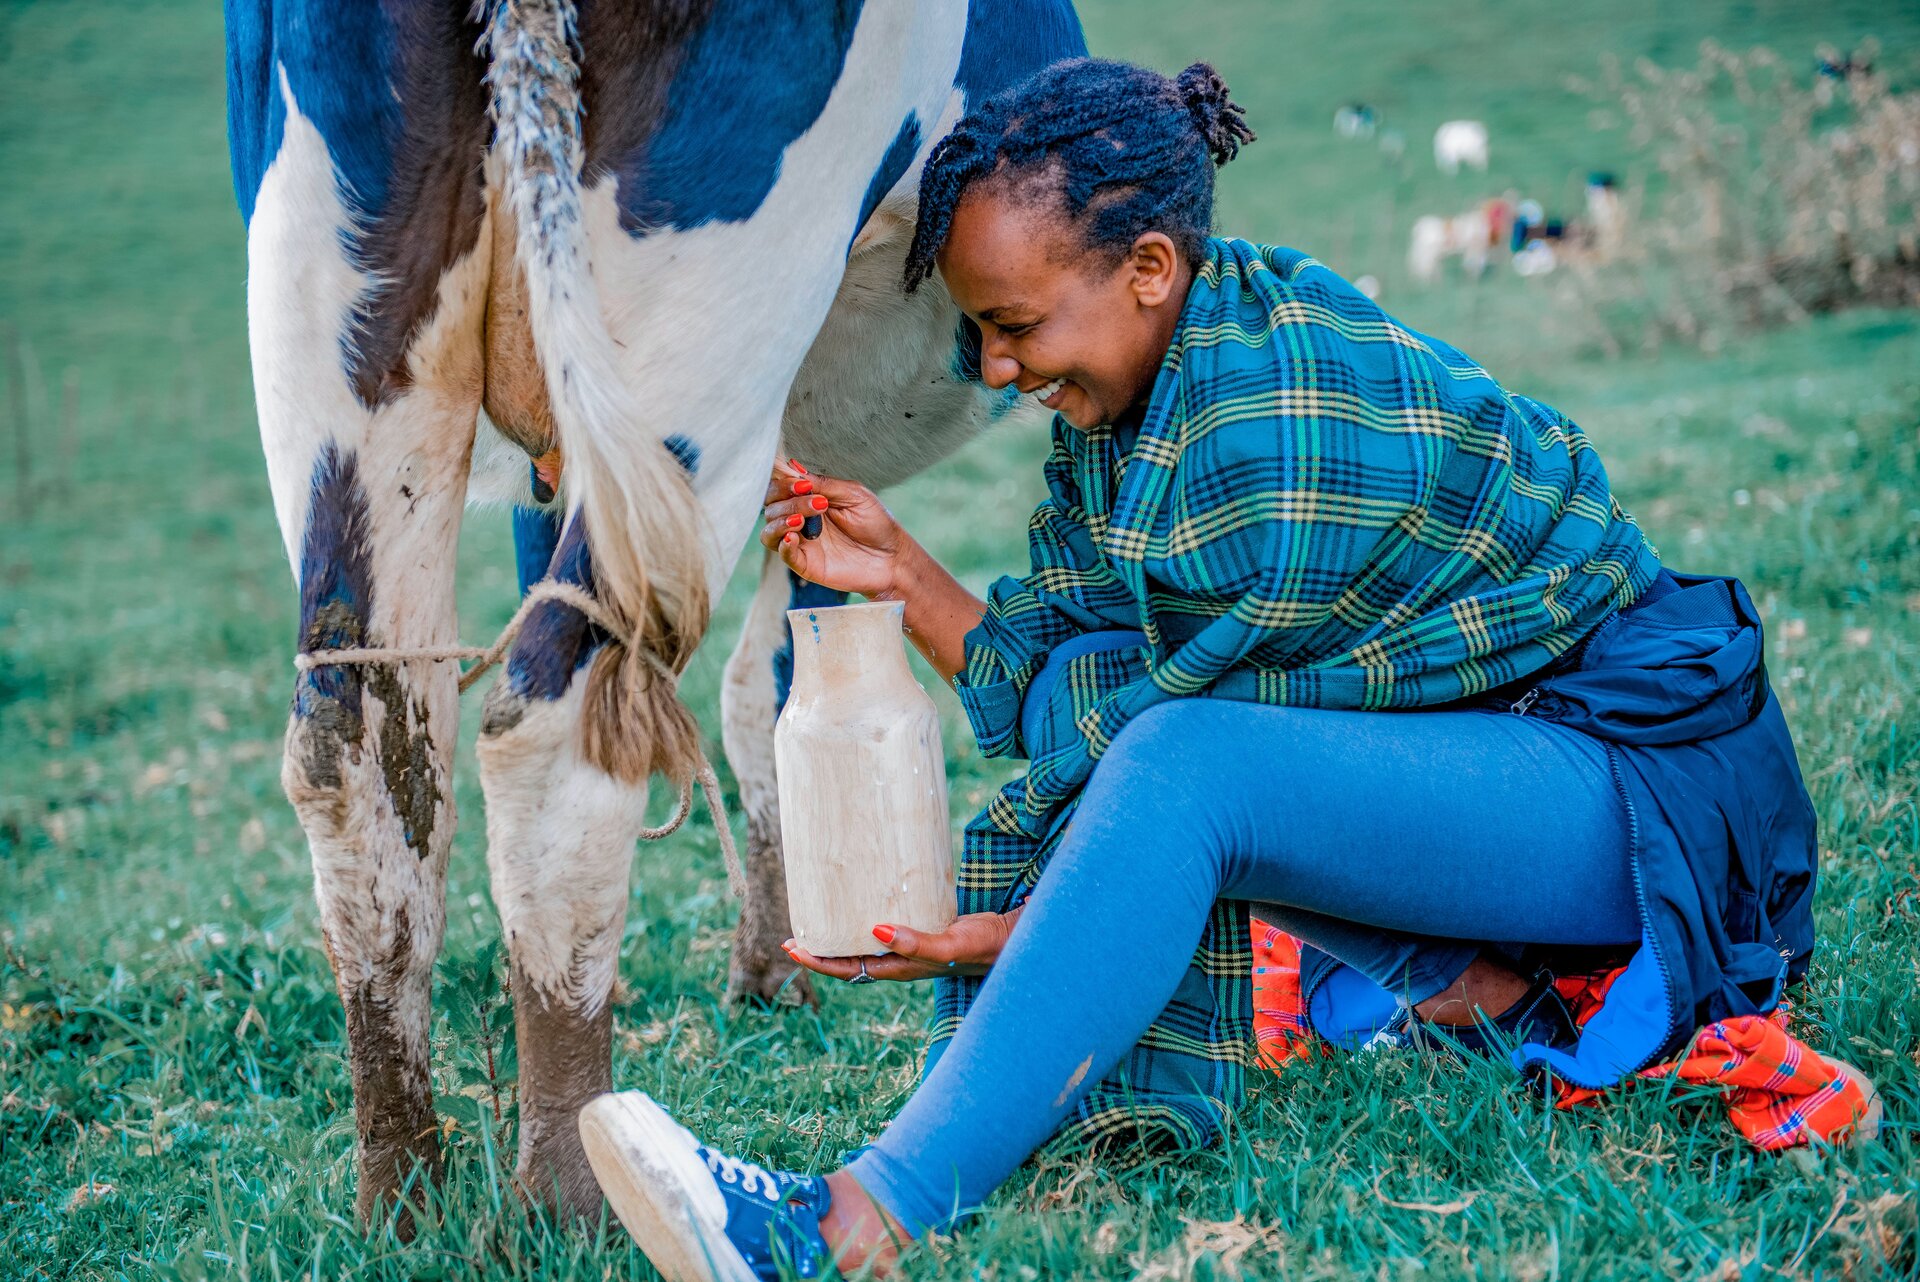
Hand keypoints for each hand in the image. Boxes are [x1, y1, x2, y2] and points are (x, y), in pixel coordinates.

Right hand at [759, 460, 913, 598]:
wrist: (892, 557)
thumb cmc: (876, 523)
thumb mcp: (854, 495)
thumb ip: (823, 483)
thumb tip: (793, 466)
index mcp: (809, 499)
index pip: (779, 487)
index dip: (782, 482)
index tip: (801, 483)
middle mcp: (800, 519)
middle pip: (771, 506)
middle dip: (788, 500)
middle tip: (817, 503)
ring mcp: (801, 542)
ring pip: (769, 530)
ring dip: (781, 520)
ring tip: (803, 521)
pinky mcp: (806, 564)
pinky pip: (783, 553)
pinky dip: (782, 544)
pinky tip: (793, 536)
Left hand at [782, 909, 1023, 982]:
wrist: (1008, 941)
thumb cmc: (980, 947)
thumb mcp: (947, 945)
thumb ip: (915, 942)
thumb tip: (875, 931)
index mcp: (898, 968)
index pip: (847, 969)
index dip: (818, 962)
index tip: (793, 948)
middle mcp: (898, 960)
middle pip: (849, 960)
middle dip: (820, 950)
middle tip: (794, 935)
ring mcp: (908, 947)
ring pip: (863, 946)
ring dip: (839, 936)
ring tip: (819, 919)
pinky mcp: (919, 931)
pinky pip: (882, 929)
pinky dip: (863, 920)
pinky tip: (862, 904)